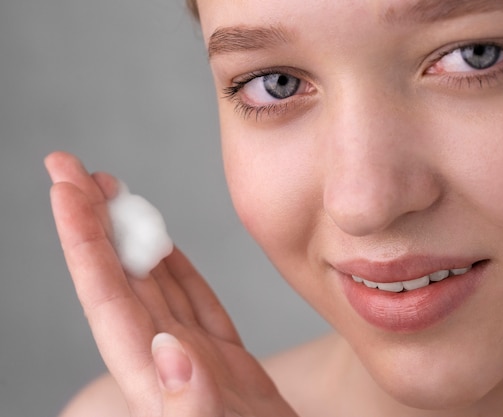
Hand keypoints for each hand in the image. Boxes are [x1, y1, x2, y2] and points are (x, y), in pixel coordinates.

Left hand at [46, 151, 297, 416]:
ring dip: (129, 236)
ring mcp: (193, 358)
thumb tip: (165, 349)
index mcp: (155, 381)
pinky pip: (192, 301)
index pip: (108, 298)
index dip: (84, 241)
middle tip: (70, 169)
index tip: (65, 190)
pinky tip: (163, 244)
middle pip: (119, 280)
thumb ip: (192, 405)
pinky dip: (176, 267)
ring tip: (110, 192)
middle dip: (92, 222)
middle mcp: (165, 363)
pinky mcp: (223, 359)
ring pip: (152, 284)